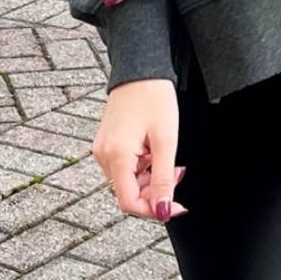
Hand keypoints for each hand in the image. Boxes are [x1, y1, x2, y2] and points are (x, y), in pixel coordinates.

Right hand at [93, 78, 187, 221]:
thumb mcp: (166, 140)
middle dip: (155, 191)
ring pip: (127, 181)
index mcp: (117, 156)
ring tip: (167, 158)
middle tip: (177, 173)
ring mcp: (103, 149)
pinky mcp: (107, 143)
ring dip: (150, 179)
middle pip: (128, 193)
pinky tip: (154, 152)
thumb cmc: (154, 97)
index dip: (153, 210)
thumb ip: (164, 178)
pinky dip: (142, 167)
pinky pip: (124, 167)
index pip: (129, 202)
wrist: (139, 68)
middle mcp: (104, 155)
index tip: (174, 206)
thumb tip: (162, 210)